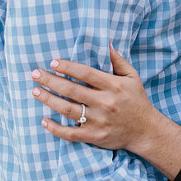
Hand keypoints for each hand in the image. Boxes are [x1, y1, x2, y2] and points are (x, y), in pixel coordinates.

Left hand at [33, 46, 162, 152]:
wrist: (146, 131)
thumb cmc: (137, 101)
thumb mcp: (132, 77)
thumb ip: (119, 61)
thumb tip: (107, 43)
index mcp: (113, 86)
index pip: (85, 73)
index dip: (67, 66)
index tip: (52, 62)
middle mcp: (105, 103)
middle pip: (71, 90)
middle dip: (50, 81)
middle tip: (35, 74)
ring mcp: (99, 121)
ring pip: (67, 109)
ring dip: (48, 100)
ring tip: (35, 91)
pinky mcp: (95, 136)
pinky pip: (71, 133)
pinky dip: (56, 129)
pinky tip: (44, 121)